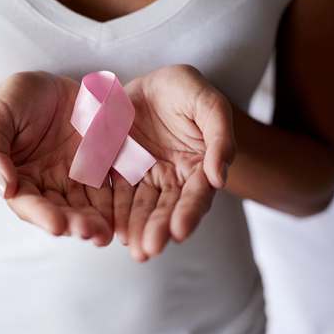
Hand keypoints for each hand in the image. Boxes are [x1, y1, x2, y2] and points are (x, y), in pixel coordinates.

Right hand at [0, 72, 112, 245]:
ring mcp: (77, 178)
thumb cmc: (16, 100)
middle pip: (61, 211)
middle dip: (74, 224)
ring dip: (97, 221)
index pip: (28, 203)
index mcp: (20, 178)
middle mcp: (49, 185)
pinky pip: (111, 185)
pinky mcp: (101, 167)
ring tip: (106, 233)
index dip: (41, 215)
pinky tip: (125, 212)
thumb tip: (4, 187)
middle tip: (89, 232)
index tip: (56, 226)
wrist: (49, 85)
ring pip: (88, 205)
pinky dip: (117, 201)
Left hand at [112, 65, 235, 261]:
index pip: (197, 196)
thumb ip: (220, 137)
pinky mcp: (121, 171)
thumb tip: (220, 178)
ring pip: (142, 208)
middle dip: (158, 230)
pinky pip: (117, 193)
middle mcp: (174, 178)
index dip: (189, 214)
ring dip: (137, 228)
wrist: (151, 83)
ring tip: (132, 248)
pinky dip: (116, 212)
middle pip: (167, 209)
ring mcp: (146, 177)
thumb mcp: (209, 104)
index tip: (179, 232)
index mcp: (200, 166)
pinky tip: (112, 228)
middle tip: (148, 250)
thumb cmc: (186, 91)